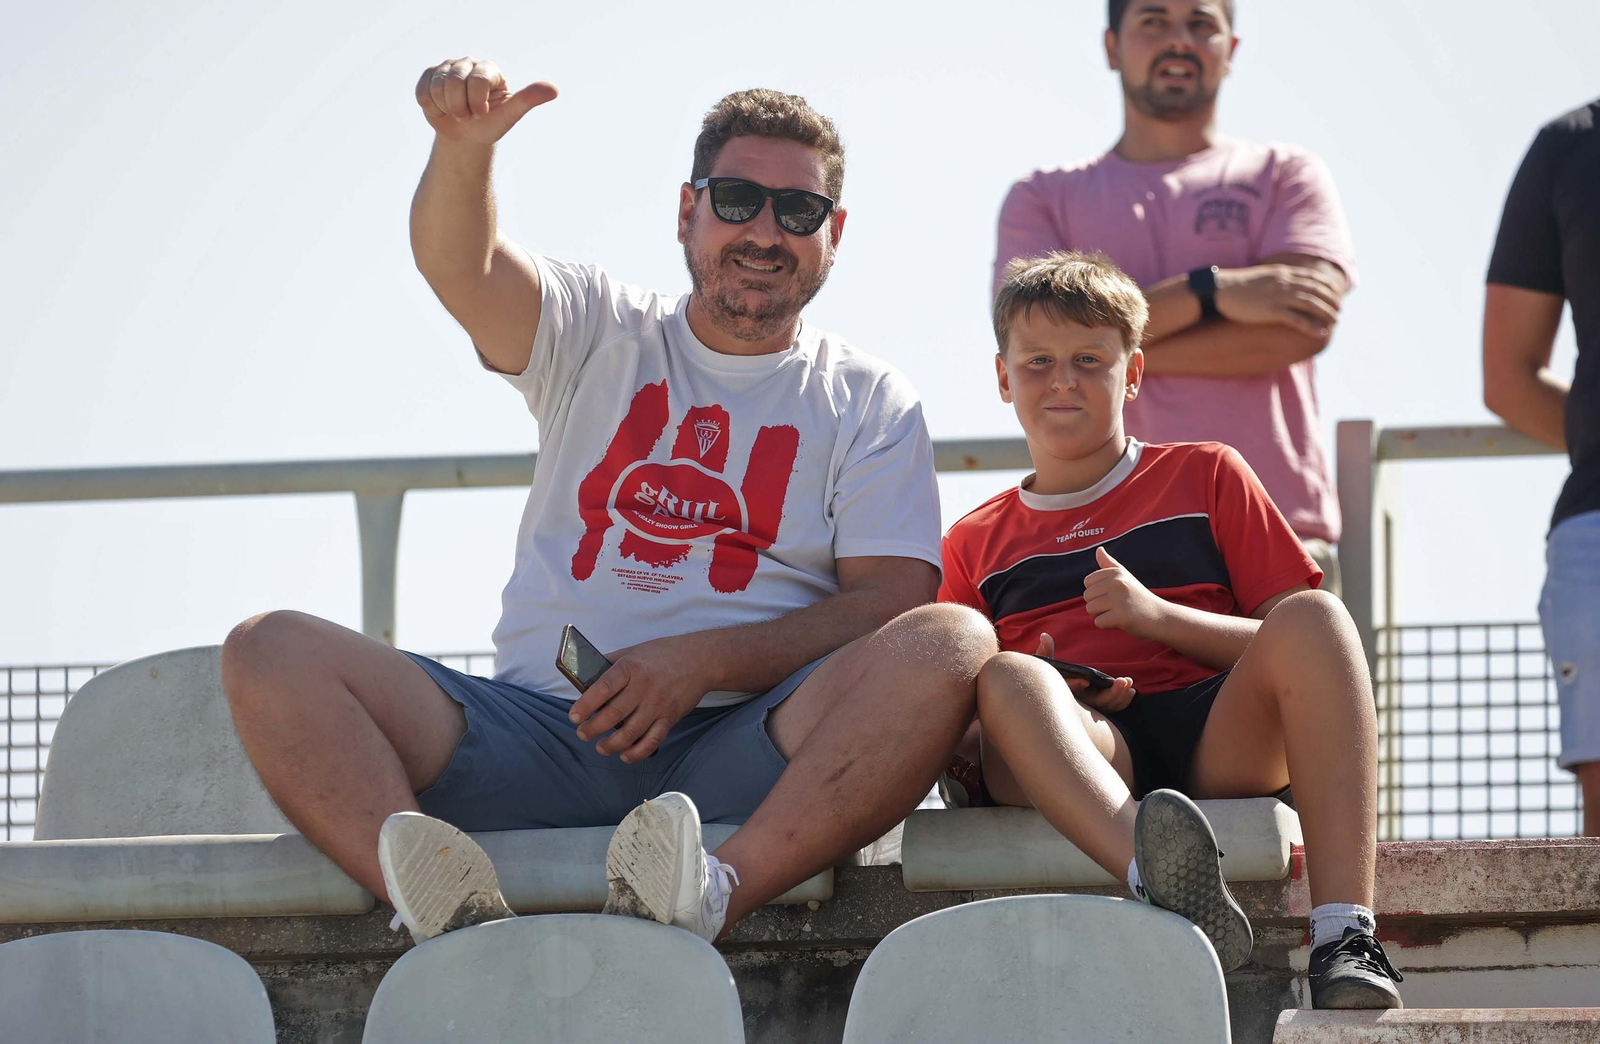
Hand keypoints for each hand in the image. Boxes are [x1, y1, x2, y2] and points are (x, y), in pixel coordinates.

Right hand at [415, 58, 556, 144]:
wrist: (466, 137)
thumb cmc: (490, 125)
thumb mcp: (509, 115)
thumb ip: (528, 100)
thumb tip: (553, 90)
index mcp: (490, 69)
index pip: (478, 79)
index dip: (477, 102)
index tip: (482, 114)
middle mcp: (468, 63)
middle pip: (454, 82)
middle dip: (460, 108)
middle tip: (467, 116)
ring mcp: (447, 67)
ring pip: (437, 87)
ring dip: (446, 109)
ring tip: (456, 112)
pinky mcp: (429, 75)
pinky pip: (423, 92)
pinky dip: (432, 108)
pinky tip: (442, 109)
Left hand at [567, 633, 713, 761]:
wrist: (700, 660)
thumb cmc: (663, 654)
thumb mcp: (633, 651)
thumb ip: (610, 663)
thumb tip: (584, 675)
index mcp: (630, 667)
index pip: (603, 688)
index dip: (585, 705)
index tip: (574, 717)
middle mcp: (644, 687)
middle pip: (613, 714)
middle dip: (593, 729)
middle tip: (583, 734)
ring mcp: (658, 704)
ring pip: (630, 732)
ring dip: (611, 744)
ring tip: (600, 747)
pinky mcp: (670, 717)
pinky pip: (652, 741)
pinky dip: (637, 752)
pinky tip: (625, 755)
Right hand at [1034, 632, 1136, 713]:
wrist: (1054, 694)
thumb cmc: (1049, 676)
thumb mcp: (1045, 663)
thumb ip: (1045, 651)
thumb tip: (1045, 635)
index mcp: (1064, 690)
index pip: (1068, 690)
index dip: (1076, 685)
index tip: (1085, 680)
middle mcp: (1078, 701)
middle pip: (1094, 702)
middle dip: (1111, 693)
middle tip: (1122, 681)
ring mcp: (1090, 706)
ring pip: (1106, 706)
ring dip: (1119, 696)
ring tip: (1128, 682)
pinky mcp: (1099, 706)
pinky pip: (1112, 708)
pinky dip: (1122, 701)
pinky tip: (1131, 691)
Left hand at [1083, 546, 1169, 640]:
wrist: (1159, 617)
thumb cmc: (1139, 597)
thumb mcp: (1125, 577)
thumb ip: (1109, 564)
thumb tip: (1098, 549)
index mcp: (1116, 572)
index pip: (1088, 582)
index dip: (1097, 592)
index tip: (1113, 594)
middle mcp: (1117, 582)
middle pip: (1087, 596)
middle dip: (1097, 604)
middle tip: (1117, 606)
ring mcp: (1119, 599)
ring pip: (1090, 609)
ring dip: (1101, 615)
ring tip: (1118, 613)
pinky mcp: (1121, 616)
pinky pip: (1098, 622)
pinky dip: (1107, 625)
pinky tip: (1120, 622)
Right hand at [1213, 264, 1341, 339]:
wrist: (1219, 290)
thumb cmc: (1236, 286)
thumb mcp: (1261, 277)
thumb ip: (1275, 278)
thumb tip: (1283, 283)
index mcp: (1282, 273)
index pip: (1312, 277)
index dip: (1326, 286)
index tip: (1334, 293)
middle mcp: (1284, 283)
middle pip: (1315, 290)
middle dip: (1330, 300)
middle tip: (1339, 309)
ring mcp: (1278, 296)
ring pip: (1311, 304)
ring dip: (1326, 312)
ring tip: (1335, 320)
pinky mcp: (1271, 310)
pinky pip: (1297, 319)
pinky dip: (1311, 326)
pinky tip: (1320, 332)